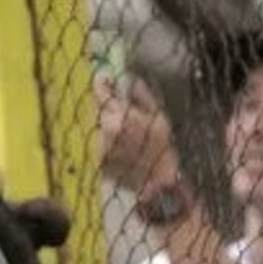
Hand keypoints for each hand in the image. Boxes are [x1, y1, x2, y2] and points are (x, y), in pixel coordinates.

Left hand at [96, 75, 176, 193]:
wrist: (157, 185)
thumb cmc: (162, 149)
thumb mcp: (159, 117)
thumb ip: (143, 95)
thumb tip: (133, 81)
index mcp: (118, 115)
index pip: (100, 91)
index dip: (102, 83)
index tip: (104, 78)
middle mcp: (105, 130)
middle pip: (103, 111)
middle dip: (114, 111)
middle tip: (130, 118)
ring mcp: (101, 147)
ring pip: (104, 130)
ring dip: (114, 131)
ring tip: (134, 142)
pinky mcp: (100, 162)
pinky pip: (105, 147)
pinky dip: (113, 147)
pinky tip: (129, 155)